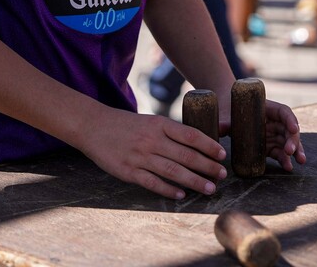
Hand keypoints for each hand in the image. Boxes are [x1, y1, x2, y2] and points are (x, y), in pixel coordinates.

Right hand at [80, 106, 227, 199]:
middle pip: (186, 155)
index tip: (222, 155)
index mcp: (160, 124)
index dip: (209, 146)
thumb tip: (197, 145)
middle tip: (222, 175)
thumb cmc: (127, 125)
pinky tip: (181, 194)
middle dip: (207, 166)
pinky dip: (168, 189)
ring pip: (173, 171)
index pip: (191, 135)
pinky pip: (152, 182)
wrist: (94, 126)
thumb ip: (170, 132)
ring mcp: (140, 157)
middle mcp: (152, 140)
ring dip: (194, 181)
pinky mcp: (128, 171)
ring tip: (209, 188)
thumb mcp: (151, 121)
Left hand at [215, 97, 305, 171]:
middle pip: (288, 129)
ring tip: (300, 160)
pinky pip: (280, 153)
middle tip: (290, 150)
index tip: (294, 128)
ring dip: (295, 151)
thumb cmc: (230, 112)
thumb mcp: (228, 116)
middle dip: (293, 140)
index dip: (290, 119)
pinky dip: (285, 160)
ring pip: (288, 142)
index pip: (283, 112)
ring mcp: (273, 135)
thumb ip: (225, 123)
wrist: (228, 117)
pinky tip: (288, 167)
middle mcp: (274, 121)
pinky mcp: (270, 147)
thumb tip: (221, 128)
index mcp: (267, 108)